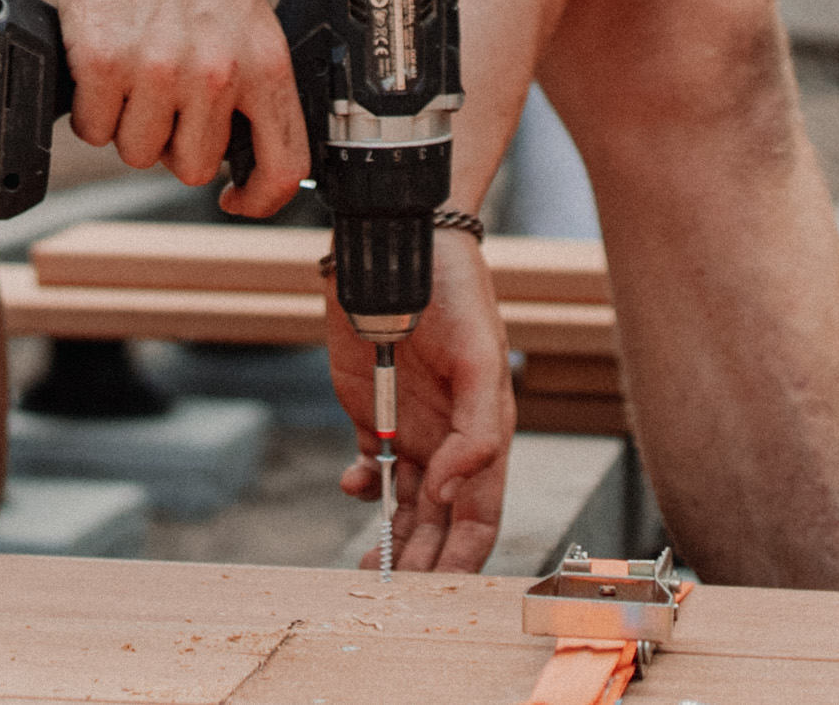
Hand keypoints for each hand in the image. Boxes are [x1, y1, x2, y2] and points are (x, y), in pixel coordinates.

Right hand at [44, 0, 305, 211]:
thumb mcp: (242, 10)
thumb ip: (244, 74)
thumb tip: (232, 138)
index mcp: (265, 59)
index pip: (283, 163)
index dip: (259, 198)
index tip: (236, 197)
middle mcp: (220, 72)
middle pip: (192, 168)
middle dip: (171, 143)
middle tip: (160, 97)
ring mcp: (162, 70)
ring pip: (137, 153)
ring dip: (126, 124)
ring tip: (128, 70)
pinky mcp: (106, 62)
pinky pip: (93, 126)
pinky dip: (88, 105)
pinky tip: (98, 61)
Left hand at [331, 230, 510, 572]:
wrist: (397, 242)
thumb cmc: (451, 288)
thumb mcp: (478, 355)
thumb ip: (476, 427)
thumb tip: (450, 488)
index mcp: (486, 430)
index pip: (481, 512)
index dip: (465, 556)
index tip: (442, 593)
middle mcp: (451, 438)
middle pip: (441, 520)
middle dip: (423, 561)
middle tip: (394, 597)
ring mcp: (411, 427)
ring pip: (404, 504)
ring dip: (391, 539)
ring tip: (368, 570)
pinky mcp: (372, 412)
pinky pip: (369, 467)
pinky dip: (360, 487)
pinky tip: (352, 487)